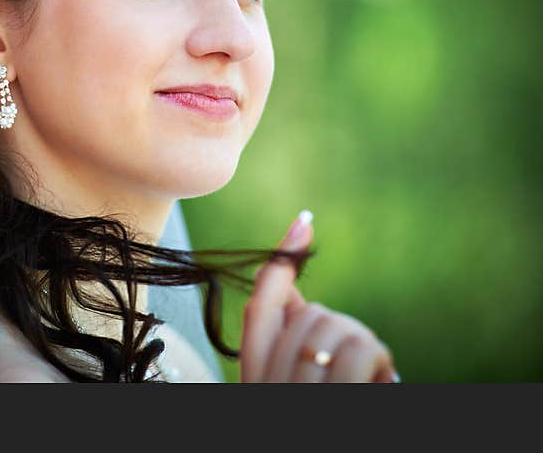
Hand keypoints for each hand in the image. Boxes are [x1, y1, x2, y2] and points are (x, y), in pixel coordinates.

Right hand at [240, 211, 398, 382]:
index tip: (304, 221)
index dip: (280, 263)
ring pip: (338, 326)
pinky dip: (381, 364)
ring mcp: (295, 392)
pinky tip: (380, 384)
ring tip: (369, 383)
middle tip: (358, 372)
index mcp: (256, 378)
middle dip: (344, 331)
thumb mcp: (303, 378)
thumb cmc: (333, 416)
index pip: (258, 310)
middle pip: (311, 313)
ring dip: (367, 351)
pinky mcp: (333, 397)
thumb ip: (294, 340)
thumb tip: (293, 288)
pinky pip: (362, 351)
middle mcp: (267, 385)